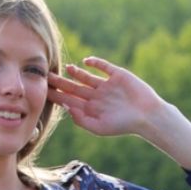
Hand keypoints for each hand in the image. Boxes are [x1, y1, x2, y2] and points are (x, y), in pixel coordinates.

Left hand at [48, 57, 190, 170]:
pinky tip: (86, 61)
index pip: (69, 101)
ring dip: (76, 72)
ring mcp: (106, 85)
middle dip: (61, 82)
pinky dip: (95, 62)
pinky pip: (103, 66)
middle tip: (46, 75)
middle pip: (74, 87)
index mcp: (91, 110)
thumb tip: (66, 107)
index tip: (44, 91)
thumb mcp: (100, 128)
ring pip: (86, 76)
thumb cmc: (124, 125)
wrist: (146, 115)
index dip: (57, 95)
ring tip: (66, 68)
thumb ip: (82, 120)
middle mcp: (96, 97)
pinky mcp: (117, 75)